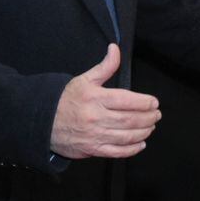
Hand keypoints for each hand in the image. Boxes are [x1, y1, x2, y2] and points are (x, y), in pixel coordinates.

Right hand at [50, 44, 160, 159]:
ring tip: (151, 127)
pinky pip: (116, 152)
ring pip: (126, 136)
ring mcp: (94, 135)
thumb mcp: (84, 79)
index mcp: (96, 98)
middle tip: (157, 115)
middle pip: (130, 119)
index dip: (145, 102)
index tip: (154, 102)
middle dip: (148, 118)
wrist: (42, 121)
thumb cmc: (65, 99)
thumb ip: (105, 66)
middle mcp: (96, 118)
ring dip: (143, 132)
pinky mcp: (92, 149)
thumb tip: (115, 49)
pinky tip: (140, 143)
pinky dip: (131, 149)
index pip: (127, 100)